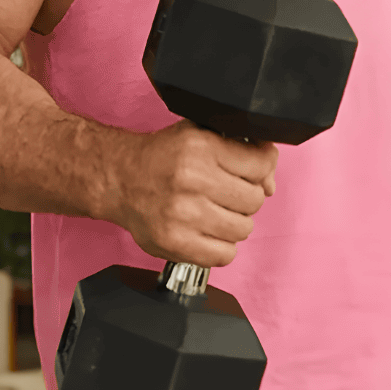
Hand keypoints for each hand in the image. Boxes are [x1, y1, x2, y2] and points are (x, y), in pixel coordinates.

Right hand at [105, 120, 277, 266]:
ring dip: (234, 223)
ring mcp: (183, 215)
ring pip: (243, 229)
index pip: (261, 165)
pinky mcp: (175, 243)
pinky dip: (221, 246)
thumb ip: (241, 151)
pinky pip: (225, 255)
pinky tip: (207, 232)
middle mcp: (192, 180)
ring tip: (214, 212)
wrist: (119, 178)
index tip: (252, 172)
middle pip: (254, 200)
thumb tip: (270, 184)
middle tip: (226, 193)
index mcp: (200, 147)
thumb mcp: (199, 134)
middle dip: (245, 197)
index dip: (261, 169)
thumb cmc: (162, 157)